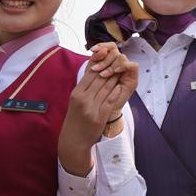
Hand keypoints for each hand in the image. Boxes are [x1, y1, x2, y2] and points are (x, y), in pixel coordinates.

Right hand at [58, 45, 138, 175]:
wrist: (73, 140)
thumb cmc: (75, 118)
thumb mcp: (76, 99)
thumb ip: (85, 85)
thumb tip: (94, 67)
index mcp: (76, 93)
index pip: (90, 73)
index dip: (101, 63)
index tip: (110, 55)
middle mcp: (82, 99)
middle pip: (99, 78)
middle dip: (111, 67)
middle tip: (120, 59)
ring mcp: (91, 108)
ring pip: (106, 87)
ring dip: (116, 77)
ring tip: (123, 70)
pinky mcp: (99, 116)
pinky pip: (110, 100)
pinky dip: (116, 92)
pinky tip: (122, 86)